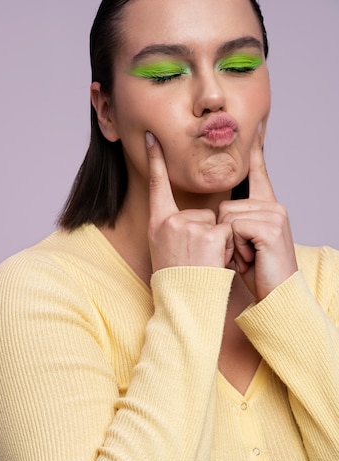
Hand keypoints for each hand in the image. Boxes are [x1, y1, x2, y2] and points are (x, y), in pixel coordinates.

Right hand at [146, 132, 233, 272]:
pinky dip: (227, 249)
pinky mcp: (207, 234)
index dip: (156, 162)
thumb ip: (175, 229)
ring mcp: (187, 227)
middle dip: (208, 235)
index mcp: (158, 225)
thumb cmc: (178, 282)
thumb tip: (193, 218)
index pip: (157, 187)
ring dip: (218, 243)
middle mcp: (169, 222)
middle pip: (202, 213)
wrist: (184, 304)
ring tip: (204, 263)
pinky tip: (213, 263)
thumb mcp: (165, 251)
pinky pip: (227, 231)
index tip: (152, 139)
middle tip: (196, 260)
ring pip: (217, 222)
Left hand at [218, 133, 297, 300]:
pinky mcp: (270, 227)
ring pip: (226, 217)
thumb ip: (236, 224)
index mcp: (267, 207)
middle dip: (226, 235)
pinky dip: (237, 247)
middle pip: (224, 206)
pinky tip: (251, 257)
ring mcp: (274, 215)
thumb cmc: (258, 271)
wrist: (277, 293)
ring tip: (248, 256)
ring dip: (230, 243)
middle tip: (244, 254)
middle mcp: (273, 206)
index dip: (255, 152)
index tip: (255, 130)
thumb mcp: (244, 243)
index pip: (259, 174)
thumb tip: (219, 213)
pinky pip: (234, 228)